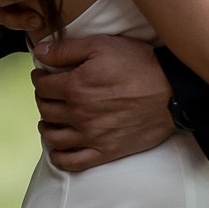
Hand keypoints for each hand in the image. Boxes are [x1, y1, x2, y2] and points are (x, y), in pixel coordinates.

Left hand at [31, 35, 173, 171]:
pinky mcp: (105, 152)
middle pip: (46, 109)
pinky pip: (72, 162)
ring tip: (50, 117)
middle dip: (42, 98)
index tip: (43, 73)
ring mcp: (91, 136)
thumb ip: (66, 49)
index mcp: (75, 87)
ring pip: (53, 137)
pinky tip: (58, 146)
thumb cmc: (136, 63)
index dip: (39, 76)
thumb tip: (39, 51)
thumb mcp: (100, 45)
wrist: (169, 91)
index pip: (42, 85)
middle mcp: (78, 114)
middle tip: (48, 91)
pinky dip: (58, 156)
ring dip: (46, 126)